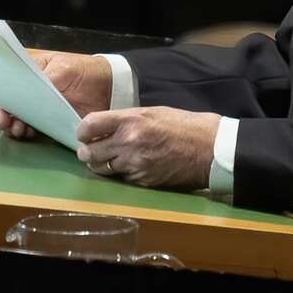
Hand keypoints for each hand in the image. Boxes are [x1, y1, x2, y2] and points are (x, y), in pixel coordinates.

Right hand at [0, 50, 111, 139]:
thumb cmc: (85, 71)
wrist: (109, 88)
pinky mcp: (50, 124)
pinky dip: (29, 135)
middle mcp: (31, 93)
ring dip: (14, 128)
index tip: (0, 111)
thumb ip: (46, 80)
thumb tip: (28, 92)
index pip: (6, 86)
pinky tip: (28, 135)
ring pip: (18, 120)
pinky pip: (35, 131)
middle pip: (8, 106)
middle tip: (7, 124)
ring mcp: (40, 109)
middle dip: (3, 117)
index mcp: (30, 74)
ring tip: (18, 130)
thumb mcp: (64, 69)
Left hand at [75, 106, 218, 190]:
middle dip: (87, 152)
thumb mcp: (152, 112)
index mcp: (130, 120)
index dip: (83, 131)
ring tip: (112, 158)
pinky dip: (124, 174)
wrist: (210, 148)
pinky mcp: (143, 180)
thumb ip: (126, 119)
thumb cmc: (183, 125)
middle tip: (92, 150)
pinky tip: (135, 166)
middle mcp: (128, 142)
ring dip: (103, 165)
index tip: (85, 134)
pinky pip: (122, 178)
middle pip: (89, 153)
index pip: (89, 126)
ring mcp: (135, 164)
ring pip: (102, 169)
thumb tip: (103, 127)